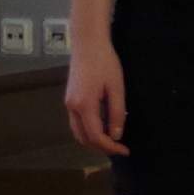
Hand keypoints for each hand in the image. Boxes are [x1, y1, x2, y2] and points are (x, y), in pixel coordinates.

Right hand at [63, 36, 128, 155]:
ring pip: (78, 131)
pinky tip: (103, 128)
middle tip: (120, 148)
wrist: (88, 44)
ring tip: (113, 140)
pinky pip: (77, 122)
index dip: (110, 147)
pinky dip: (89, 130)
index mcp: (84, 105)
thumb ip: (116, 113)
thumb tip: (116, 135)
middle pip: (83, 138)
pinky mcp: (70, 99)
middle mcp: (72, 107)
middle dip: (101, 147)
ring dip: (93, 140)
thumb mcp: (116, 88)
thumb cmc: (105, 63)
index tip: (125, 150)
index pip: (95, 136)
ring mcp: (68, 103)